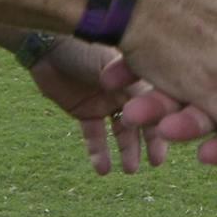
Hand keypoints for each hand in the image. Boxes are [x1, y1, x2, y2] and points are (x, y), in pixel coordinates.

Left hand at [24, 37, 168, 174]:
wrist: (46, 46)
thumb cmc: (83, 49)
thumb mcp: (115, 67)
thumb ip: (137, 86)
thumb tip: (166, 109)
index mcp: (137, 76)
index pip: (158, 104)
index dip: (164, 123)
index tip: (169, 139)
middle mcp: (124, 91)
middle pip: (141, 121)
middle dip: (148, 142)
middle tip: (154, 163)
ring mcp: (104, 102)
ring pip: (120, 132)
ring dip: (126, 151)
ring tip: (129, 170)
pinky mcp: (84, 111)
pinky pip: (94, 135)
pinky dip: (98, 152)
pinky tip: (102, 169)